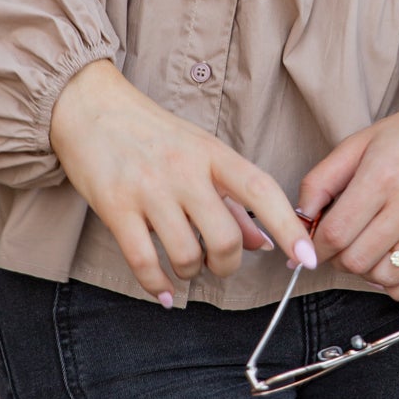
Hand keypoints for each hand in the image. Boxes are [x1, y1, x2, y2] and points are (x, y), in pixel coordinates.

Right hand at [49, 60, 314, 304]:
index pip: (261, 191)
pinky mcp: (115, 205)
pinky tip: (163, 291)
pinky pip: (142, 260)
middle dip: (227, 264)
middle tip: (219, 264)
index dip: (290, 228)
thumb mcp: (200, 153)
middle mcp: (184, 170)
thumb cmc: (151, 132)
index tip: (308, 258)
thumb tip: (264, 242)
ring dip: (191, 273)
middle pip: (225, 237)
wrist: (90, 106)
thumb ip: (232, 200)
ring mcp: (148, 188)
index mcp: (212, 153)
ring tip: (184, 266)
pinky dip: (156, 285)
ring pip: (186, 254)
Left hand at [297, 100, 398, 302]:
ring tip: (367, 252)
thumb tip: (300, 220)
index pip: (335, 234)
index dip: (316, 248)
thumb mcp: (357, 144)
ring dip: (366, 272)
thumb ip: (321, 181)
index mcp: (381, 176)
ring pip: (385, 276)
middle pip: (357, 259)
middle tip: (340, 247)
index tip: (314, 246)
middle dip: (338, 260)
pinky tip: (390, 270)